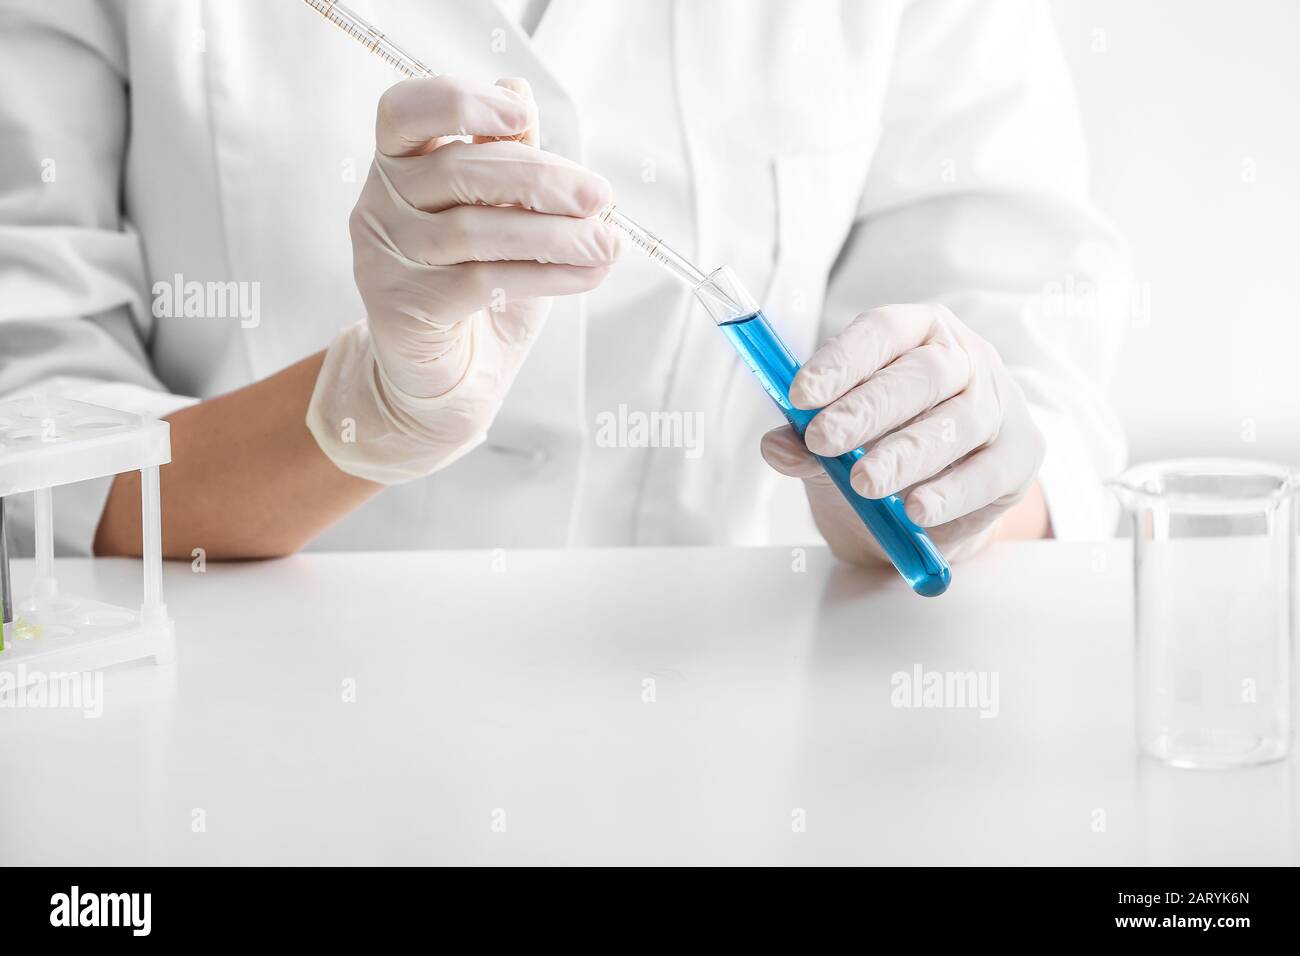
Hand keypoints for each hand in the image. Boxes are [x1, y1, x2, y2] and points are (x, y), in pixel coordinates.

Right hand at [308, 75, 619, 482]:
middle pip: (457, 171)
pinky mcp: (403, 306)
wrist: (449, 376)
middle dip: (540, 179)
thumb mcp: (500, 213)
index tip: (520, 117)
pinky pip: (483, 281)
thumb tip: (519, 92)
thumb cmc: (478, 282)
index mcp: (399, 164)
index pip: (406, 112)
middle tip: (600, 196)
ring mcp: (385, 256)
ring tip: (606, 244)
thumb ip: (505, 157)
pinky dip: (546, 275)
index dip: (458, 103)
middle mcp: (380, 203)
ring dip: (554, 235)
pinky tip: (588, 274)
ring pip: (473, 230)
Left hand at [761, 304, 1045, 563]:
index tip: (800, 394)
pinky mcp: (1020, 454)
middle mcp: (964, 358)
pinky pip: (987, 472)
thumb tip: (775, 446)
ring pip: (957, 423)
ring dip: (906, 454)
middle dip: (868, 408)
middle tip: (824, 440)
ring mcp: (998, 403)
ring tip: (864, 483)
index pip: (882, 331)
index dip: (841, 360)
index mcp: (916, 332)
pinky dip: (950, 493)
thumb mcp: (835, 443)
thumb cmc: (879, 447)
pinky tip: (916, 510)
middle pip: (922, 374)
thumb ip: (805, 444)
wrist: (936, 500)